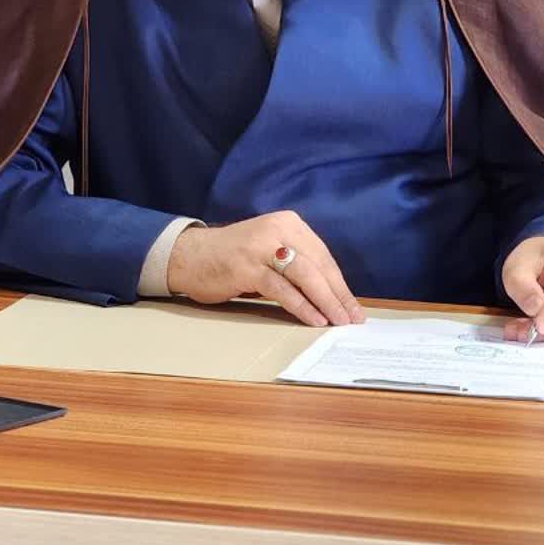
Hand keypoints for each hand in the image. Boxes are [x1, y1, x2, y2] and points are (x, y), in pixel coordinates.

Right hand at [166, 211, 364, 327]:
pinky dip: (301, 305)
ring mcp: (261, 247)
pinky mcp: (247, 266)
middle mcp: (278, 229)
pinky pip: (282, 289)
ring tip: (337, 321)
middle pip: (318, 266)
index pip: (323, 256)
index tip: (353, 306)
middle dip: (338, 295)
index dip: (340, 284)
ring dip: (325, 302)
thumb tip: (329, 294)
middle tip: (352, 318)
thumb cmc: (233, 258)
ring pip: (305, 276)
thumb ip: (295, 263)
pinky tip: (314, 319)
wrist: (190, 255)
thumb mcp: (270, 250)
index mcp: (289, 223)